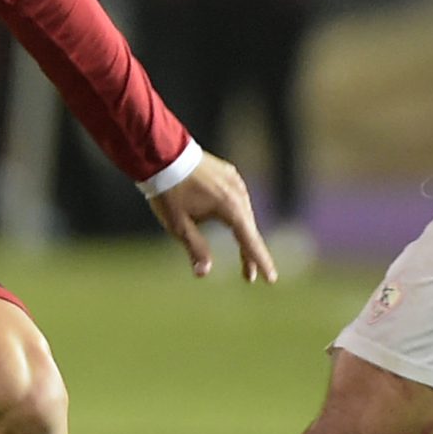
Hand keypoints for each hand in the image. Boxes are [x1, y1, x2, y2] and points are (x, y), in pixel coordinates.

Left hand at [147, 152, 278, 281]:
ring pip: (244, 214)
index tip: (271, 279)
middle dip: (249, 253)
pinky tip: (233, 224)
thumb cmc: (169, 191)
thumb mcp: (178, 225)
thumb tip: (203, 273)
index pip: (250, 241)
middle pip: (249, 229)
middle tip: (249, 277)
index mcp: (230, 207)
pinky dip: (237, 216)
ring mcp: (235, 181)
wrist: (161, 154)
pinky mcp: (228, 173)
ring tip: (242, 255)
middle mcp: (238, 193)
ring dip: (243, 234)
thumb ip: (196, 248)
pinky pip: (238, 199)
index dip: (260, 261)